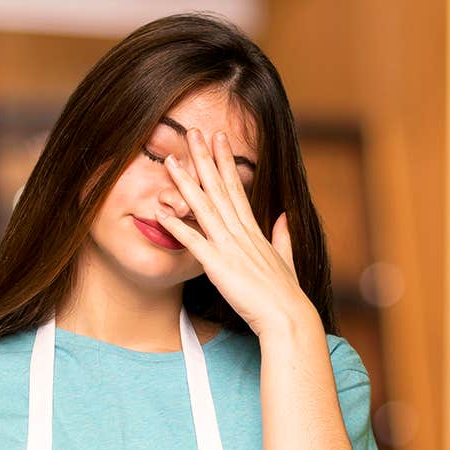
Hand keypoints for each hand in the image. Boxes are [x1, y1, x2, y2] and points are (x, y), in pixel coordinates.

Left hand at [155, 128, 311, 336]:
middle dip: (205, 158)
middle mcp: (241, 233)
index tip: (218, 140)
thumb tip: (284, 216)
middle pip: (219, 188)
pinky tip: (161, 212)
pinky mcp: (219, 266)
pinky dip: (177, 226)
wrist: (288, 317)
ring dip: (186, 183)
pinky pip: (193, 242)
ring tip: (170, 161)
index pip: (237, 188)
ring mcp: (230, 247)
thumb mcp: (287, 259)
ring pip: (204, 207)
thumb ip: (283, 236)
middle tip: (192, 131)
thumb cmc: (286, 295)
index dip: (226, 162)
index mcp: (254, 230)